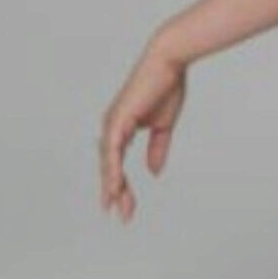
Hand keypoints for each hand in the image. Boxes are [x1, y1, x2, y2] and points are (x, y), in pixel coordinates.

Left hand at [98, 45, 187, 223]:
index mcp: (123, 128)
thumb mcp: (163, 126)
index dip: (122, 186)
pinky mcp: (118, 119)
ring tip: (115, 206)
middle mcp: (113, 127)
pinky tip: (113, 186)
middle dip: (117, 192)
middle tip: (124, 216)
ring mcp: (113, 123)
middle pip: (110, 167)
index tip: (126, 208)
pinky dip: (112, 169)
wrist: (169, 62)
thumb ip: (157, 149)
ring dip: (112, 185)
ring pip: (108, 162)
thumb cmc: (167, 87)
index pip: (119, 164)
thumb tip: (153, 172)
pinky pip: (111, 151)